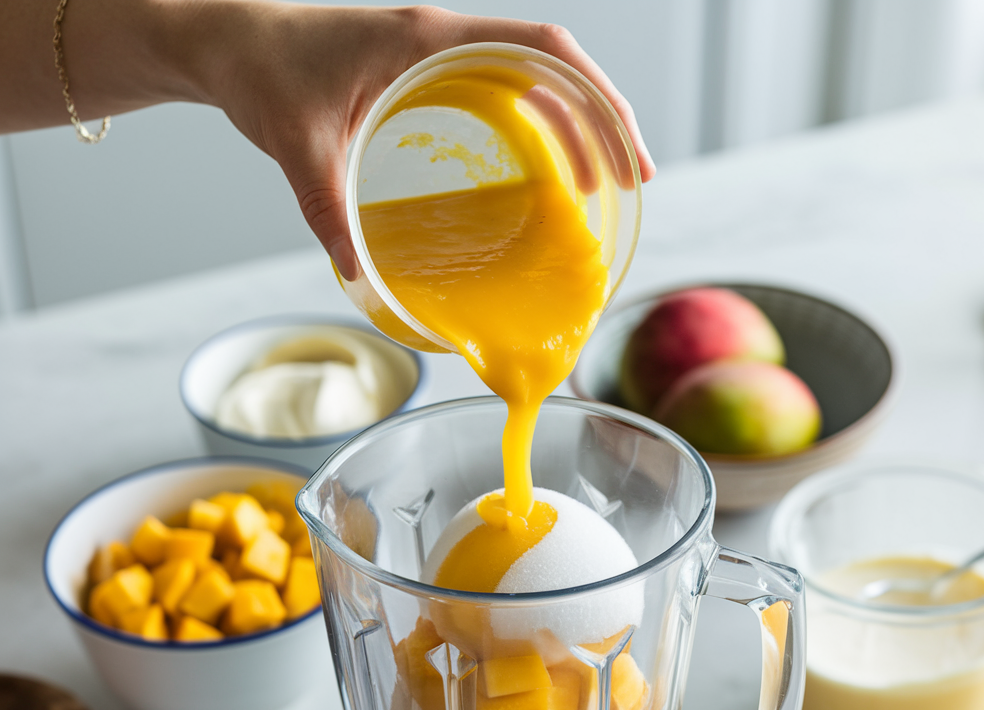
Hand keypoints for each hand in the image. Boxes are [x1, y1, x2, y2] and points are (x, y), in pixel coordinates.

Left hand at [191, 3, 655, 279]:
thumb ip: (328, 209)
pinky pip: (503, 94)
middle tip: (633, 181)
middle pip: (555, 67)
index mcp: (429, 39)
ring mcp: (441, 54)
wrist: (231, 43)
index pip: (543, 50)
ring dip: (576, 125)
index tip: (624, 153)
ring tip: (603, 185)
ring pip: (535, 80)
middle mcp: (446, 39)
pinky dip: (538, 128)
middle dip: (602, 120)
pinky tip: (548, 171)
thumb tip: (357, 276)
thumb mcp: (299, 147)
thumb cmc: (263, 76)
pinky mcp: (429, 74)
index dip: (596, 99)